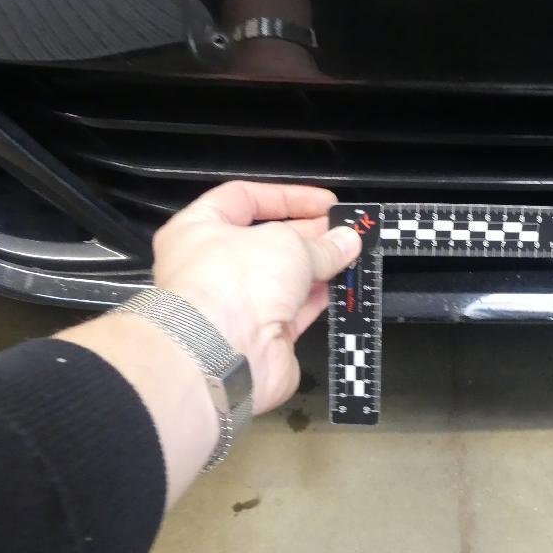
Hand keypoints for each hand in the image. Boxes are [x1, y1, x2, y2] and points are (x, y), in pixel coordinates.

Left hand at [151, 182, 360, 412]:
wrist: (221, 355)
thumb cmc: (236, 280)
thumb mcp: (287, 244)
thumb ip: (320, 243)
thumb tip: (347, 241)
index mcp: (199, 229)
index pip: (244, 199)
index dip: (287, 197)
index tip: (325, 202)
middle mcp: (214, 266)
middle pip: (267, 241)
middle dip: (310, 234)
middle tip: (345, 231)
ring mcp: (237, 304)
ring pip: (284, 279)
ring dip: (319, 267)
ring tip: (352, 256)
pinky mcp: (261, 338)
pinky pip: (294, 311)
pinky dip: (318, 298)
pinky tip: (344, 286)